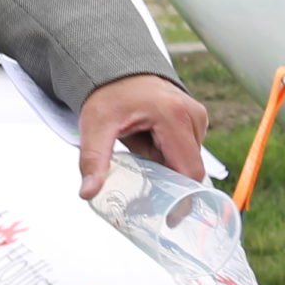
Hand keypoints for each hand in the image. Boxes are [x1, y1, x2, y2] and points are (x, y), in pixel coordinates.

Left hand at [77, 73, 208, 198]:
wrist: (116, 66)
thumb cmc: (108, 92)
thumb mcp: (96, 126)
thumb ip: (94, 160)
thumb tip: (88, 192)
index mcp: (173, 116)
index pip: (190, 171)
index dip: (182, 198)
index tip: (169, 217)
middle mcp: (192, 115)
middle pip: (189, 167)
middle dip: (167, 176)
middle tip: (138, 170)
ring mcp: (196, 115)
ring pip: (187, 159)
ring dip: (165, 163)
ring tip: (139, 143)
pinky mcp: (194, 118)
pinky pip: (186, 148)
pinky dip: (168, 152)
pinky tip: (149, 139)